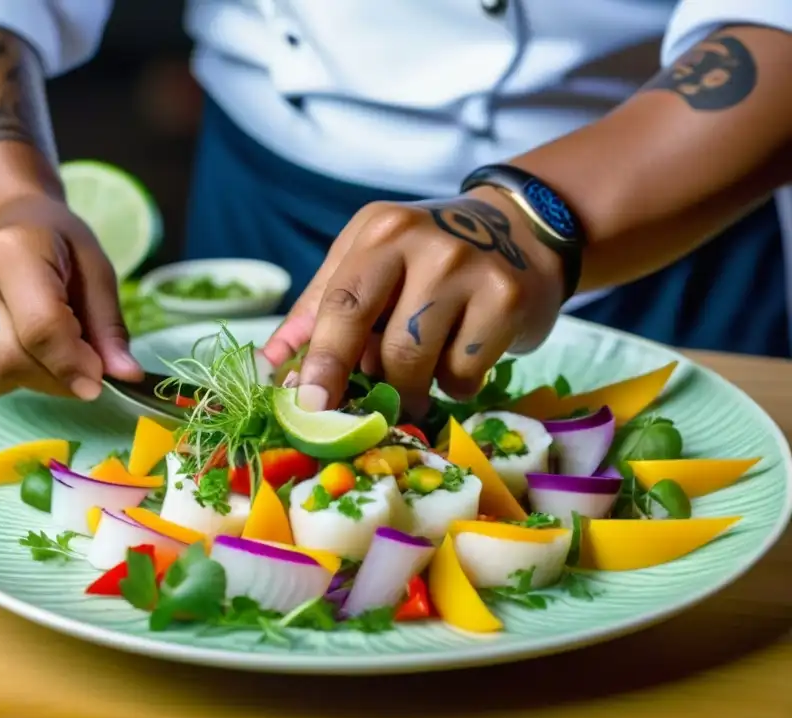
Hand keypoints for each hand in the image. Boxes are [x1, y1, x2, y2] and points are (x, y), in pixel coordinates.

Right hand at [0, 195, 142, 398]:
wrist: (2, 218)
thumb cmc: (57, 242)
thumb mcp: (96, 269)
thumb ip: (109, 325)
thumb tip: (127, 376)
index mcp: (12, 251)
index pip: (40, 327)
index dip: (72, 364)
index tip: (99, 383)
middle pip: (11, 359)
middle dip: (56, 378)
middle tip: (85, 371)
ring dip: (36, 382)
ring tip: (56, 357)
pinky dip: (11, 380)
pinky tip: (28, 354)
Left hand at [262, 187, 564, 414]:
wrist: (522, 231)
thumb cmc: (428, 259)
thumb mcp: (370, 263)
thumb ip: (318, 309)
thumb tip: (268, 364)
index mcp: (378, 231)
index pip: (339, 304)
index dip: (319, 361)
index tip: (306, 404)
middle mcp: (422, 242)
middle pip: (380, 342)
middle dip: (365, 387)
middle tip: (360, 413)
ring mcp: (469, 269)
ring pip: (418, 364)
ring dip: (410, 388)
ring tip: (415, 378)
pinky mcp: (507, 300)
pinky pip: (463, 372)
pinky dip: (454, 382)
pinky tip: (459, 360)